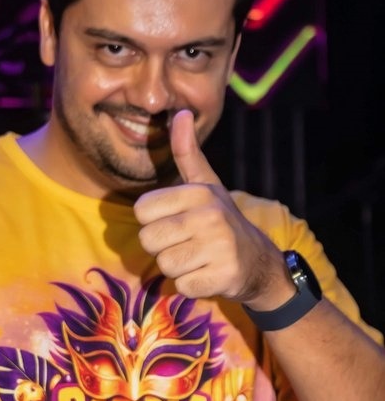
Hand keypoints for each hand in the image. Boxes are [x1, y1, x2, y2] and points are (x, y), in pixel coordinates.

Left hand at [134, 110, 292, 309]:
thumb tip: (180, 113)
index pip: (141, 211)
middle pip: (148, 240)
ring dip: (177, 268)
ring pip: (164, 265)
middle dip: (163, 247)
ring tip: (199, 258)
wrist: (258, 262)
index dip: (153, 221)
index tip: (176, 222)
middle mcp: (209, 217)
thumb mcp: (205, 184)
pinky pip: (181, 286)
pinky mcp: (221, 277)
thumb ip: (186, 153)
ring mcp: (218, 248)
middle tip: (188, 244)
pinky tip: (208, 274)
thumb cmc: (220, 221)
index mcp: (199, 193)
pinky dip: (192, 286)